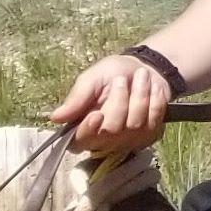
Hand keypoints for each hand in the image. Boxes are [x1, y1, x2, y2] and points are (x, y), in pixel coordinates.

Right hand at [54, 49, 171, 154]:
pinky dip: (155, 102)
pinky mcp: (149, 137)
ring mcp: (128, 141)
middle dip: (119, 100)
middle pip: (111, 130)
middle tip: (122, 80)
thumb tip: (55, 117)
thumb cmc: (112, 74)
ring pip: (135, 126)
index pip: (80, 141)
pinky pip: (154, 124)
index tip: (96, 115)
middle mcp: (104, 140)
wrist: (144, 69)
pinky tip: (153, 90)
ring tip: (140, 77)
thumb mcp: (92, 79)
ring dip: (140, 96)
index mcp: (82, 126)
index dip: (88, 131)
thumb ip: (77, 98)